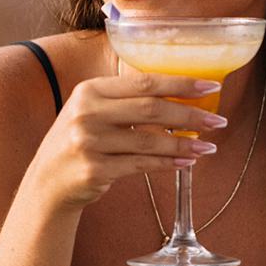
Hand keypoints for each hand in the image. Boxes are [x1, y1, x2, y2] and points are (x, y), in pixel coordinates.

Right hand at [36, 71, 226, 208]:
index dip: (180, 84)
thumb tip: (180, 96)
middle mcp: (86, 113)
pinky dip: (168, 163)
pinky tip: (186, 163)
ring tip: (209, 147)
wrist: (47, 183)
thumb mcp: (92, 112)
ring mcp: (89, 142)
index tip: (210, 87)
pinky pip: (142, 164)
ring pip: (150, 141)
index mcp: (90, 91)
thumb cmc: (80, 143)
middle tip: (218, 120)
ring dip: (185, 145)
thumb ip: (124, 101)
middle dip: (190, 115)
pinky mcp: (95, 170)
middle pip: (150, 109)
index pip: (144, 82)